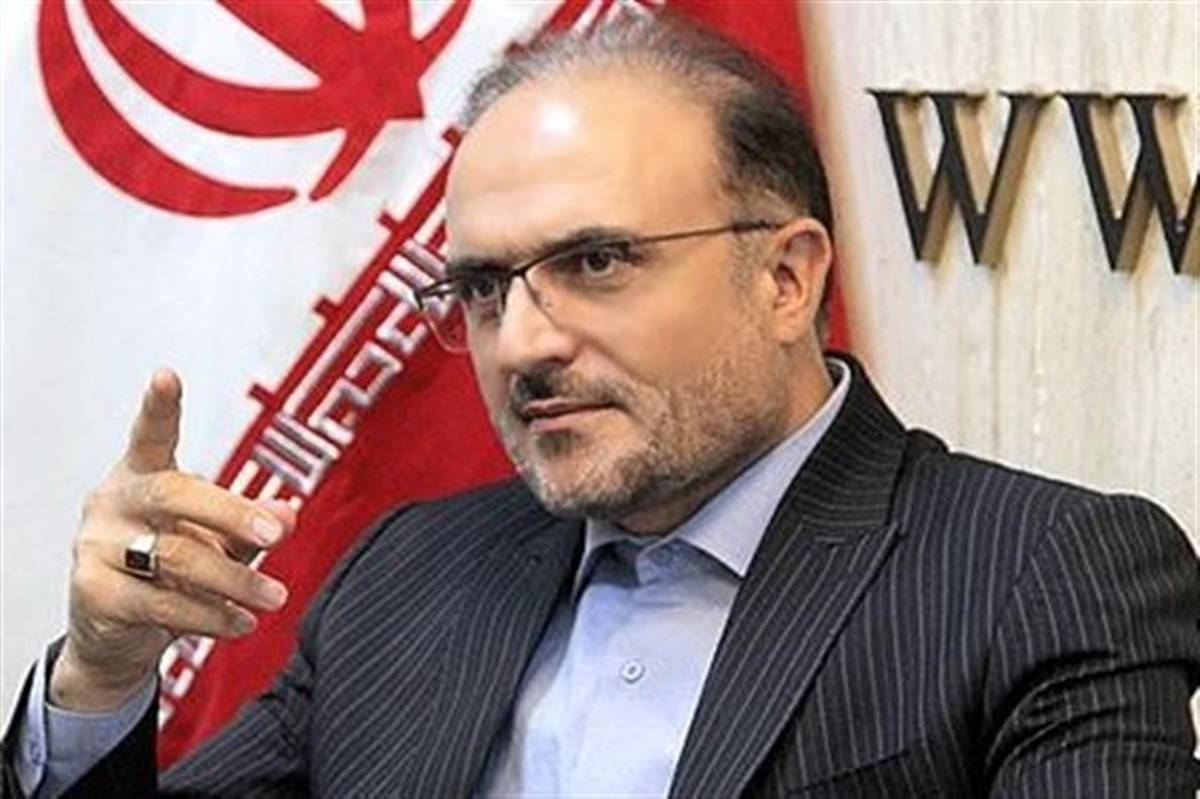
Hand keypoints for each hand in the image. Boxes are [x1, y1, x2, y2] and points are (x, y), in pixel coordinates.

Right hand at [49, 370, 294, 710]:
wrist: (114, 634)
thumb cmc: (167, 568)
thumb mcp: (216, 540)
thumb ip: (250, 525)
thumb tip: (290, 513)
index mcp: (143, 474)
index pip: (150, 434)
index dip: (159, 405)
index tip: (166, 375)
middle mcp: (114, 502)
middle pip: (174, 494)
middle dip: (232, 513)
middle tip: (276, 535)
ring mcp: (97, 546)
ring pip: (177, 557)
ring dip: (236, 581)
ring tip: (275, 596)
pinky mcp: (94, 594)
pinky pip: (163, 604)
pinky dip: (212, 616)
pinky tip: (242, 622)